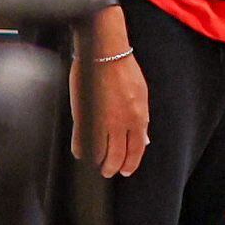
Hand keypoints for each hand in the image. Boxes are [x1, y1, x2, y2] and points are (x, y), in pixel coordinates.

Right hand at [71, 52, 148, 178]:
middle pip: (117, 156)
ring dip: (99, 162)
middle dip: (114, 167)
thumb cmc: (123, 69)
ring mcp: (101, 121)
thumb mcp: (141, 94)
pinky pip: (81, 143)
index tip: (127, 170)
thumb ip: (141, 117)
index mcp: (138, 117)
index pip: (136, 149)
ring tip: (97, 164)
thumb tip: (143, 137)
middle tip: (109, 171)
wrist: (104, 53)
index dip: (131, 163)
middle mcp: (121, 123)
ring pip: (100, 153)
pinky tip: (82, 153)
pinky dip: (81, 151)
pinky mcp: (84, 117)